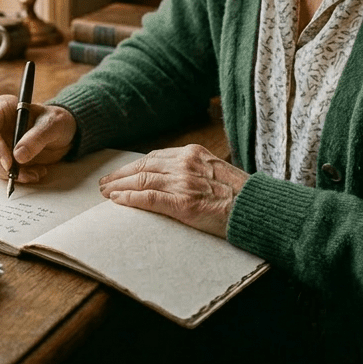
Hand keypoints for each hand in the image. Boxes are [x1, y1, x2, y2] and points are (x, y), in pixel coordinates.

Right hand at [0, 96, 76, 184]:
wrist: (64, 133)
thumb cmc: (57, 121)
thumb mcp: (53, 124)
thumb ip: (37, 138)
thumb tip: (17, 156)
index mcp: (2, 109)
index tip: (9, 163)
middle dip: (4, 167)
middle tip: (25, 175)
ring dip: (14, 174)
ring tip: (37, 172)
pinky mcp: (5, 158)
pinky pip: (4, 172)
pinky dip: (19, 177)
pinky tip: (36, 172)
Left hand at [98, 144, 248, 238]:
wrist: (257, 209)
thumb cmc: (240, 195)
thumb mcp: (215, 172)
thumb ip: (194, 171)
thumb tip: (173, 178)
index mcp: (192, 153)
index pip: (154, 157)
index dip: (133, 166)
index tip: (121, 174)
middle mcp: (185, 164)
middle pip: (143, 166)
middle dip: (121, 175)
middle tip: (104, 184)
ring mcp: (184, 183)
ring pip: (142, 181)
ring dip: (119, 187)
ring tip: (106, 193)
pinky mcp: (184, 203)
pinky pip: (150, 198)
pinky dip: (131, 199)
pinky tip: (118, 201)